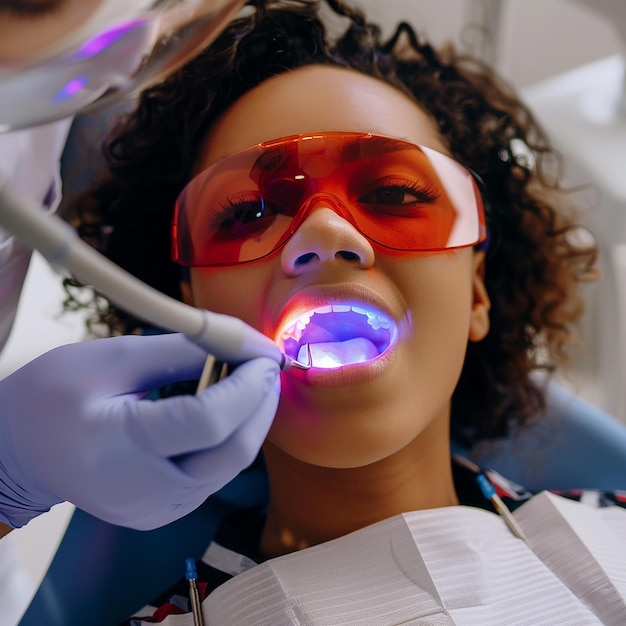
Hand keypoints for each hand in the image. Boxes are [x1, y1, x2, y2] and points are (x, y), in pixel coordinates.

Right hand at [0, 333, 278, 529]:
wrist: (20, 449)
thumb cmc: (55, 394)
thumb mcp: (112, 357)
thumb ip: (181, 351)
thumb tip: (241, 344)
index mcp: (116, 445)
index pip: (207, 423)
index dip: (248, 387)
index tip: (265, 355)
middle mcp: (138, 490)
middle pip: (231, 454)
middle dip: (262, 406)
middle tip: (268, 367)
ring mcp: (151, 509)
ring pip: (228, 469)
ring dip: (250, 422)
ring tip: (250, 382)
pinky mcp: (159, 513)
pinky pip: (211, 478)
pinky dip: (229, 442)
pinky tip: (226, 411)